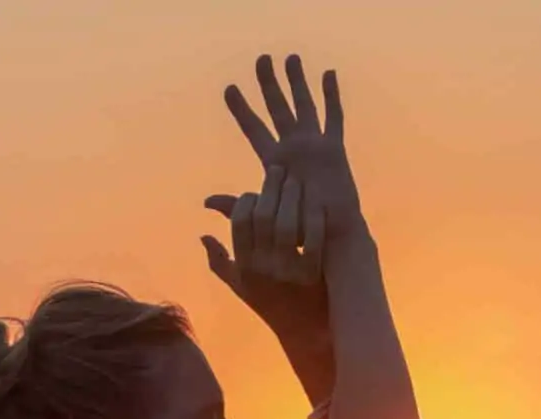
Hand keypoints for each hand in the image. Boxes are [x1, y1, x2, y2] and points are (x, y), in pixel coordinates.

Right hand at [201, 164, 328, 338]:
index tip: (257, 191)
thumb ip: (219, 262)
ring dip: (291, 197)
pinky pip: (312, 240)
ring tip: (297, 181)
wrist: (303, 331)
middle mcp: (263, 269)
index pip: (240, 222)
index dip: (247, 201)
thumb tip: (202, 236)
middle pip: (263, 217)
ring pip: (285, 225)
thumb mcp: (240, 286)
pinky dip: (314, 219)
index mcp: (245, 267)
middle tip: (280, 171)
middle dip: (271, 189)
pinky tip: (317, 204)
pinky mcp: (312, 275)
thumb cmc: (271, 305)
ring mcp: (287, 272)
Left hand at [223, 53, 362, 241]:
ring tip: (290, 58)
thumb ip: (237, 206)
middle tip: (261, 59)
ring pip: (304, 105)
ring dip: (297, 81)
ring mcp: (313, 147)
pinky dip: (331, 95)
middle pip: (278, 109)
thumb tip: (206, 202)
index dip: (241, 109)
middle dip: (269, 84)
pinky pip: (333, 117)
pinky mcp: (333, 150)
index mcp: (273, 163)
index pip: (253, 129)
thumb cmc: (296, 236)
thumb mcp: (261, 218)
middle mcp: (292, 150)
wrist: (328, 240)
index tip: (229, 89)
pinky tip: (327, 73)